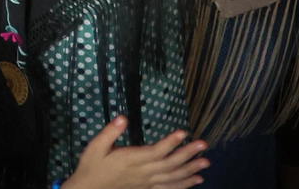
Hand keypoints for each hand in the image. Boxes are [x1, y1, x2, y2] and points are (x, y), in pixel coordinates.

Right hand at [64, 116, 209, 188]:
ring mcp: (147, 183)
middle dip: (188, 154)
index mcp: (131, 160)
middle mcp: (143, 173)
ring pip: (173, 177)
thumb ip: (110, 132)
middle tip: (204, 145)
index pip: (155, 150)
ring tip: (206, 163)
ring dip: (190, 170)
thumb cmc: (92, 166)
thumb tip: (123, 117)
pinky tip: (196, 180)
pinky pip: (169, 188)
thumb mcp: (96, 147)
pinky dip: (184, 185)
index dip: (170, 142)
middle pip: (169, 163)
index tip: (184, 132)